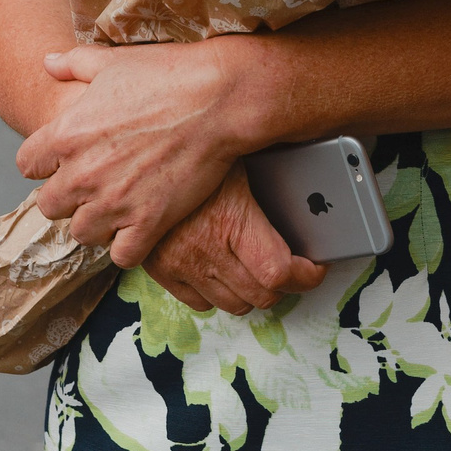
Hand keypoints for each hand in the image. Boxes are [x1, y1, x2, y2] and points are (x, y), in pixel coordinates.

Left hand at [17, 39, 269, 267]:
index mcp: (66, 134)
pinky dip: (129, 246)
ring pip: (82, 234)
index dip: (45, 162)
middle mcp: (83, 173)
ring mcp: (115, 202)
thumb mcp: (111, 60)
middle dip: (68, 197)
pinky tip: (141, 227)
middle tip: (94, 185)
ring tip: (116, 207)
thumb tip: (47, 61)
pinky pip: (123, 256)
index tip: (65, 159)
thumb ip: (72, 63)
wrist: (217, 98)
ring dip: (96, 223)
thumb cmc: (166, 73)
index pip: (27, 165)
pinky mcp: (149, 221)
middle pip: (49, 207)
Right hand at [141, 165, 324, 314]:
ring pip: (234, 304)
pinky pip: (200, 303)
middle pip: (262, 294)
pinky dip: (218, 293)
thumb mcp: (238, 155)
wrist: (135, 156)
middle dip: (286, 284)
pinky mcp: (160, 271)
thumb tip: (312, 188)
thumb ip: (273, 178)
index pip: (280, 271)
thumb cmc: (193, 146)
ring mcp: (181, 264)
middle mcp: (206, 249)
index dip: (307, 275)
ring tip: (261, 268)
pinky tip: (225, 270)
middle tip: (294, 266)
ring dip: (253, 292)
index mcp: (231, 220)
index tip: (315, 266)